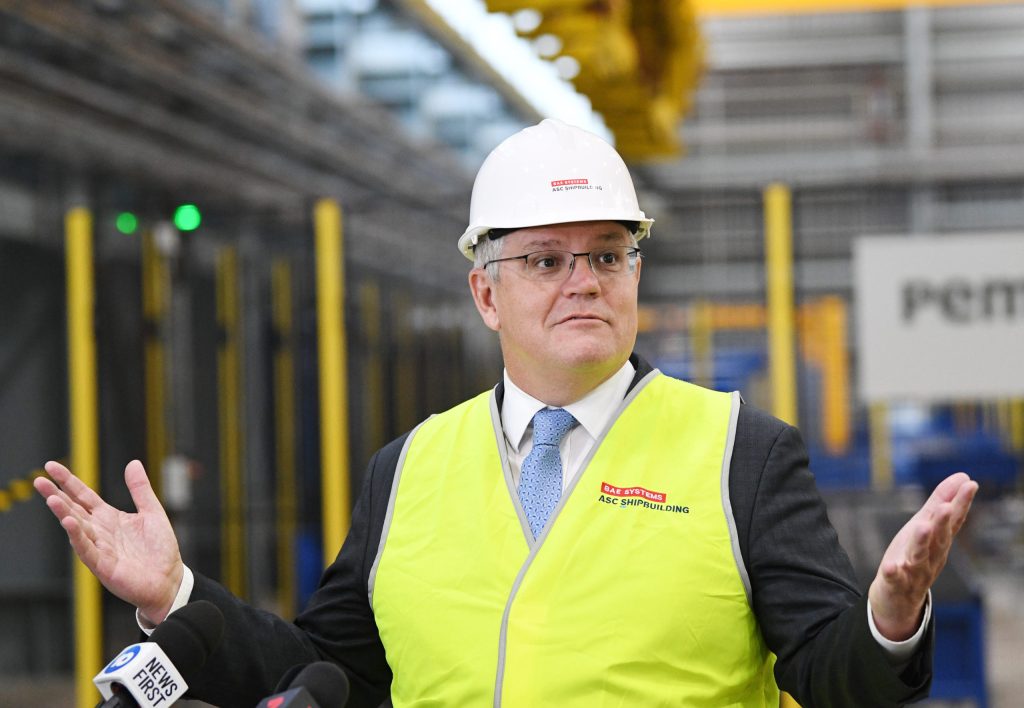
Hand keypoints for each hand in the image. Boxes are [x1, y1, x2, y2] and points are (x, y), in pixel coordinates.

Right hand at [34, 459, 183, 623]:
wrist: (169, 579)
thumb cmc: (160, 549)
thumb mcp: (152, 512)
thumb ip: (140, 489)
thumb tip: (132, 463)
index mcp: (109, 518)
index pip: (83, 496)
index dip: (68, 481)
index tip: (51, 467)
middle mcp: (100, 531)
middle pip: (74, 510)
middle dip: (56, 495)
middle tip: (39, 481)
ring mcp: (99, 548)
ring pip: (77, 528)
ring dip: (64, 514)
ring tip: (51, 498)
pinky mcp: (104, 565)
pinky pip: (87, 549)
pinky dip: (78, 537)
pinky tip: (70, 523)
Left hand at [868, 472, 977, 640]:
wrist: (898, 599)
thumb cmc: (913, 557)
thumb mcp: (926, 527)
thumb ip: (940, 503)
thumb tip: (963, 477)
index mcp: (939, 542)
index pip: (952, 522)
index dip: (961, 504)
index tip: (970, 484)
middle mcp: (931, 557)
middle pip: (939, 539)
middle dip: (942, 523)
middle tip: (946, 506)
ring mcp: (914, 572)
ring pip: (919, 557)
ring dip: (921, 543)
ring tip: (922, 527)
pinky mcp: (895, 584)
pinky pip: (895, 579)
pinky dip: (894, 573)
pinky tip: (891, 566)